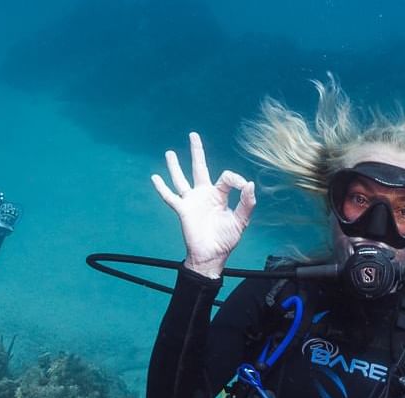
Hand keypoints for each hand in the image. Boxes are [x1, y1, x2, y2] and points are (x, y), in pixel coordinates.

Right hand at [151, 132, 255, 277]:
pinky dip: (162, 188)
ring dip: (175, 166)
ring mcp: (192, 201)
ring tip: (170, 152)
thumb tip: (250, 183)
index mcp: (220, 195)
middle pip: (199, 167)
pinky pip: (170, 197)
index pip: (226, 177)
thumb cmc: (226, 240)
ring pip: (181, 179)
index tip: (243, 186)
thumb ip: (247, 203)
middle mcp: (204, 195)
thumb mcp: (241, 221)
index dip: (236, 179)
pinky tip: (155, 177)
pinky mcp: (182, 210)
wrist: (211, 256)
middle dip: (197, 151)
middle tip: (193, 134)